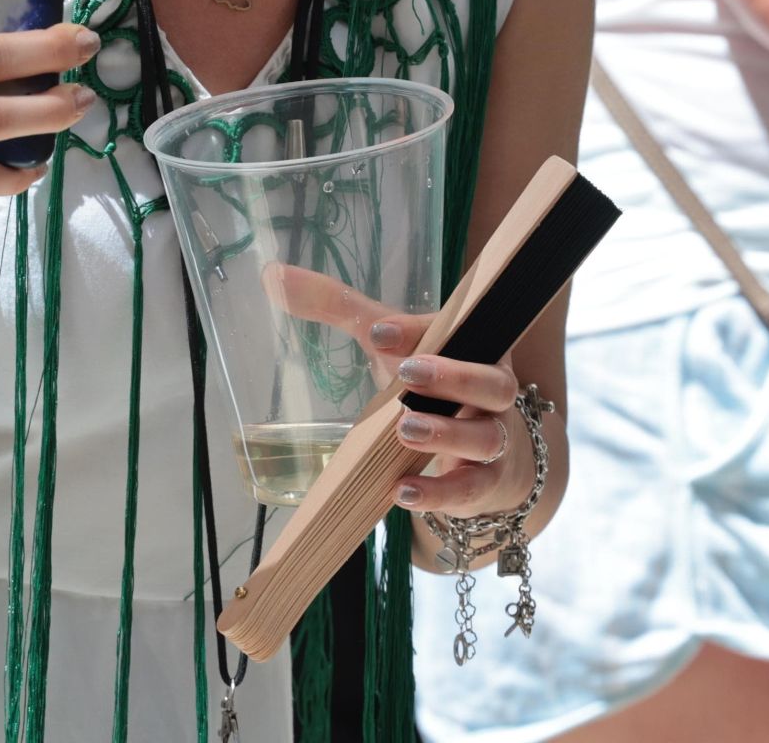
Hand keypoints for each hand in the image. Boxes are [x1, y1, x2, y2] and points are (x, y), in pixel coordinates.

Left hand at [262, 272, 532, 516]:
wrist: (483, 452)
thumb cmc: (429, 384)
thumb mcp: (388, 343)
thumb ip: (338, 307)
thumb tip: (274, 275)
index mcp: (472, 345)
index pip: (455, 330)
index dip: (417, 330)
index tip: (376, 332)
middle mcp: (492, 390)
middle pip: (492, 381)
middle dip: (452, 377)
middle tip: (406, 373)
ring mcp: (493, 438)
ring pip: (486, 437)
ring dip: (447, 434)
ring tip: (403, 431)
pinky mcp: (485, 482)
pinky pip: (472, 489)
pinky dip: (439, 493)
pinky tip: (402, 491)